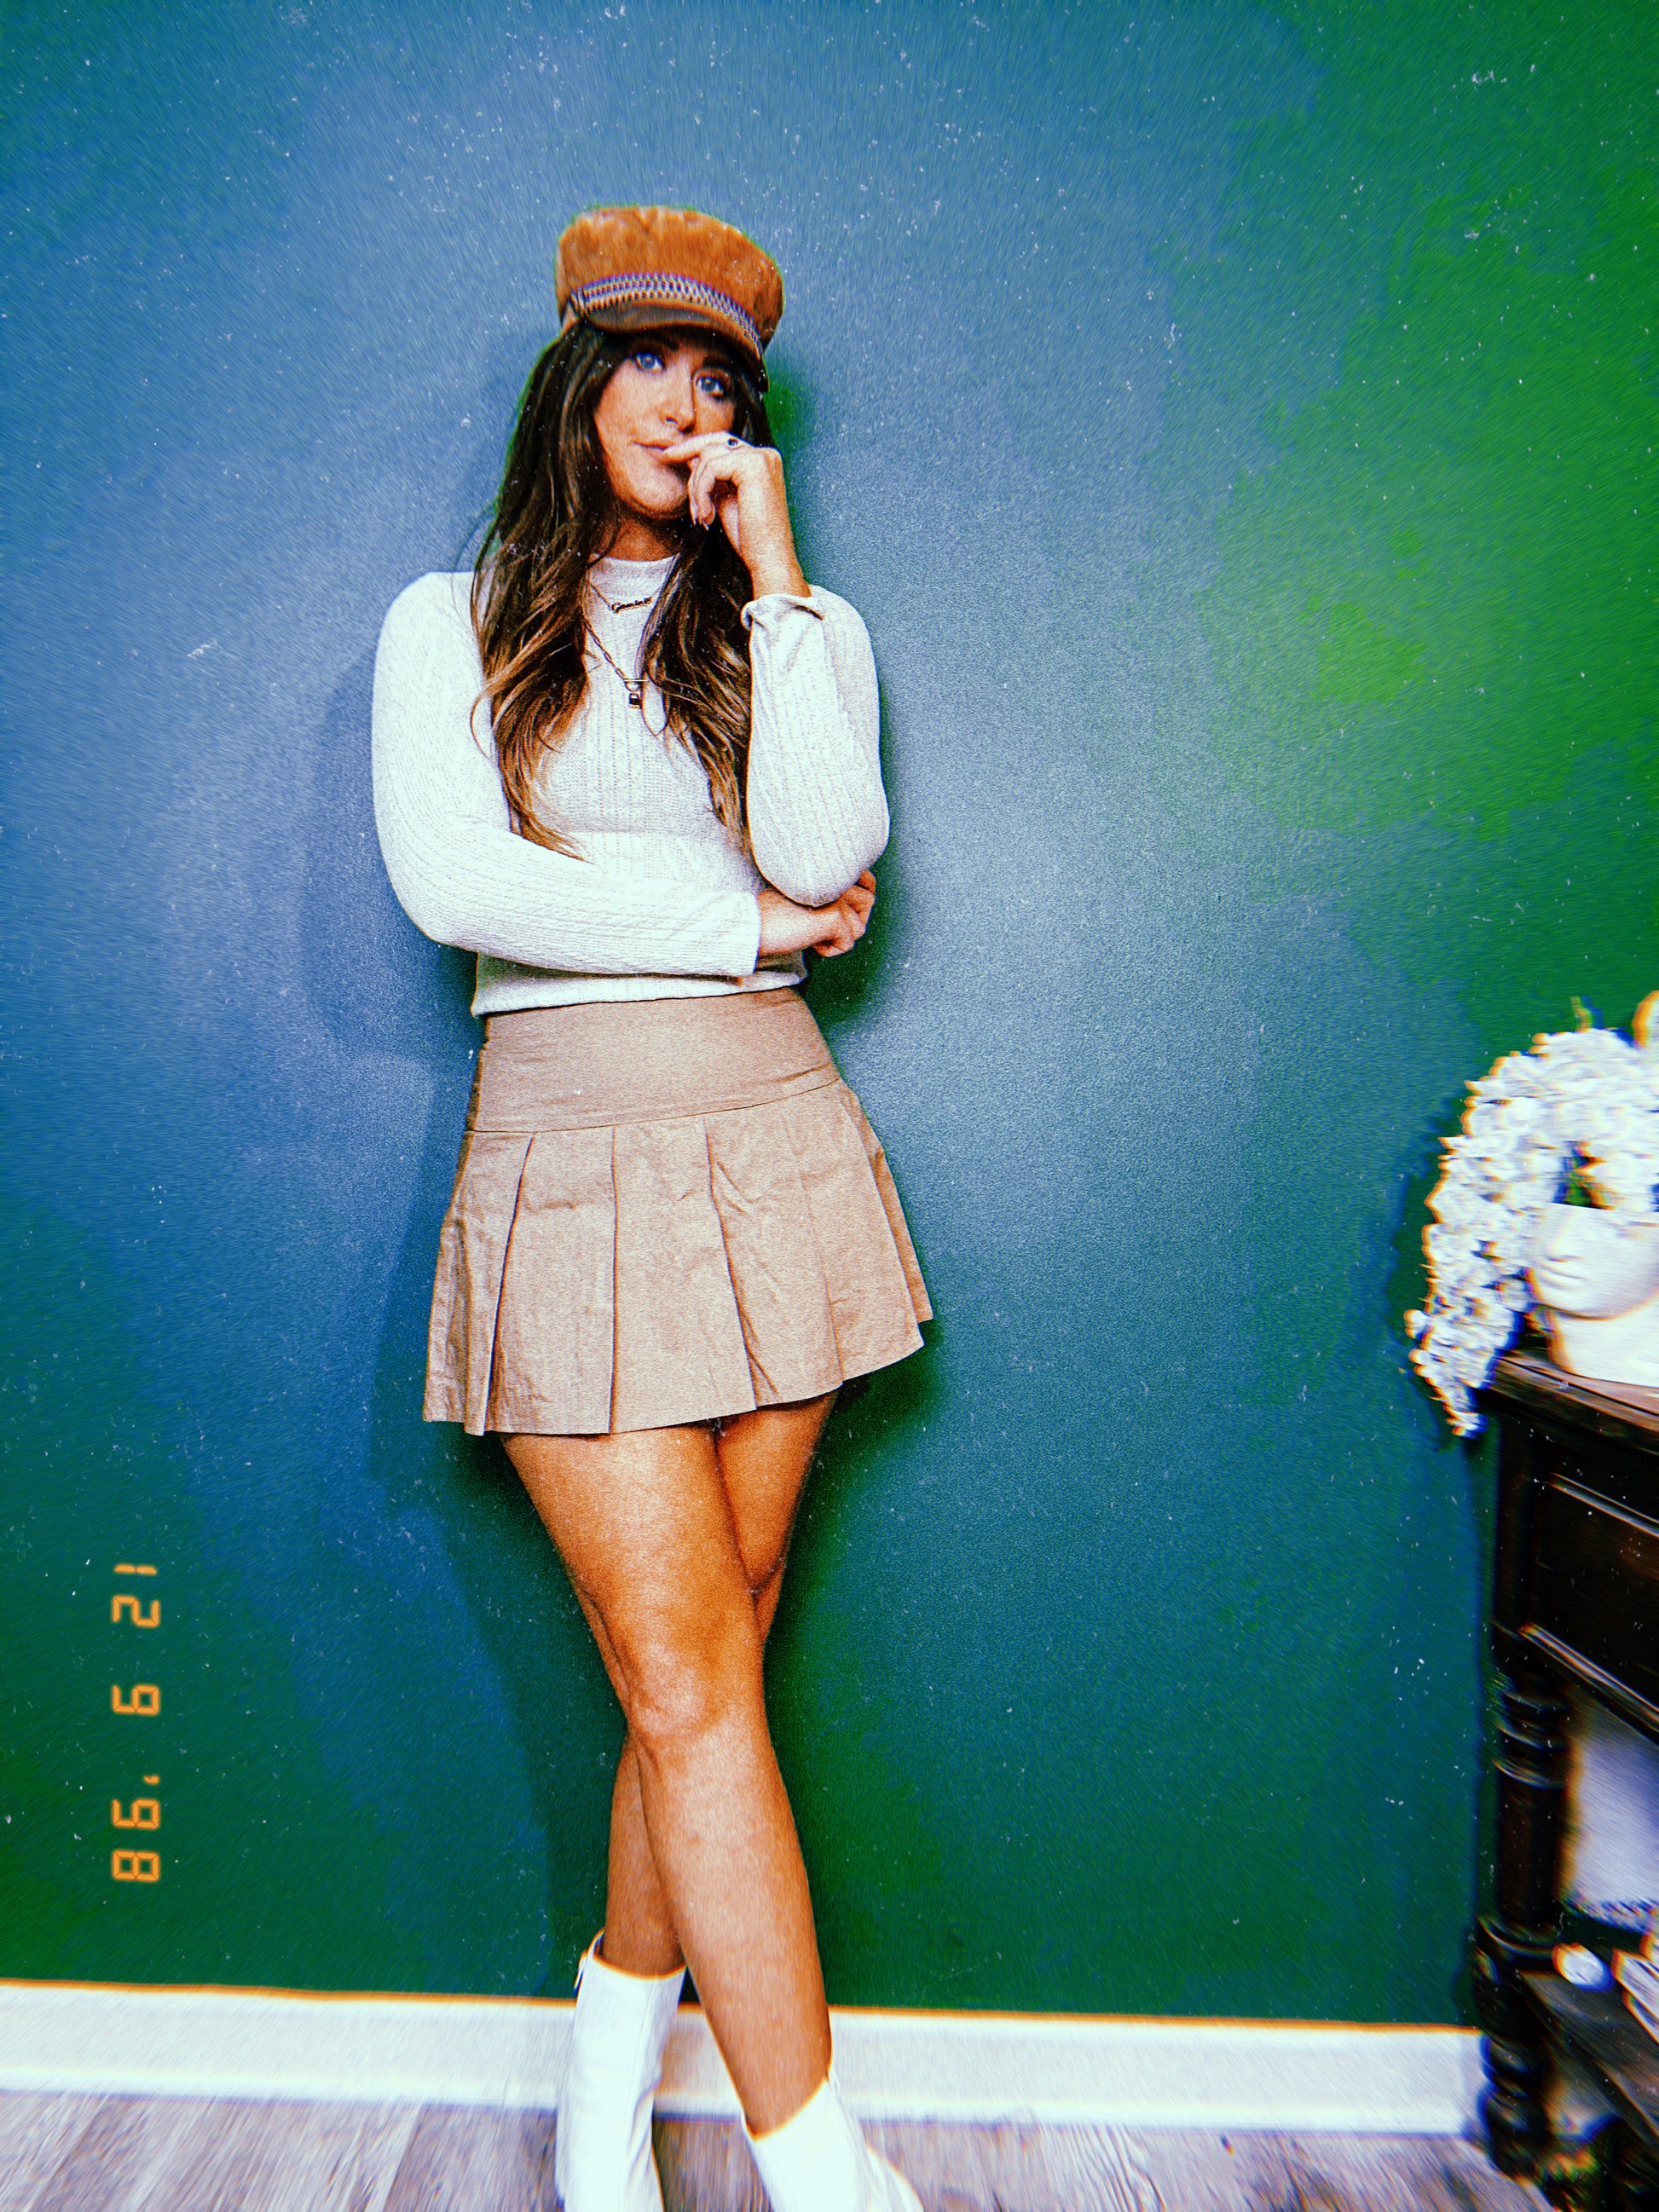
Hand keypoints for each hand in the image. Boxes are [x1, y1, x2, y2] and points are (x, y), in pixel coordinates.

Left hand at [658, 433, 807, 597]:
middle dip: (686, 452)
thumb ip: (712, 477)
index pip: (723, 443)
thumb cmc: (749, 538)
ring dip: (696, 488)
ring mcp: (761, 458)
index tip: (669, 455)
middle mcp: (765, 454)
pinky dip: (702, 492)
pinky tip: (708, 516)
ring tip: (702, 516)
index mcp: (762, 461)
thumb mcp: (724, 500)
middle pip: (715, 441)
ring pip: (709, 457)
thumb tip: (691, 458)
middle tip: (665, 458)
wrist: (769, 560)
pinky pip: (711, 468)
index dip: (695, 447)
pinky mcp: (753, 466)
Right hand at [756, 871, 876, 959]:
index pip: (867, 880)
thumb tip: (856, 912)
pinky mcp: (833, 917)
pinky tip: (810, 944)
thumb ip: (830, 896)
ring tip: (815, 936)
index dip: (862, 897)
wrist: (752, 926)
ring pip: (858, 927)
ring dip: (839, 938)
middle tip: (827, 930)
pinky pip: (846, 943)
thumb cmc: (772, 915)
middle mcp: (835, 878)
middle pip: (868, 902)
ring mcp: (835, 897)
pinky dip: (829, 950)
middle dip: (853, 922)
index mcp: (828, 869)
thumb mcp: (805, 897)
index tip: (841, 914)